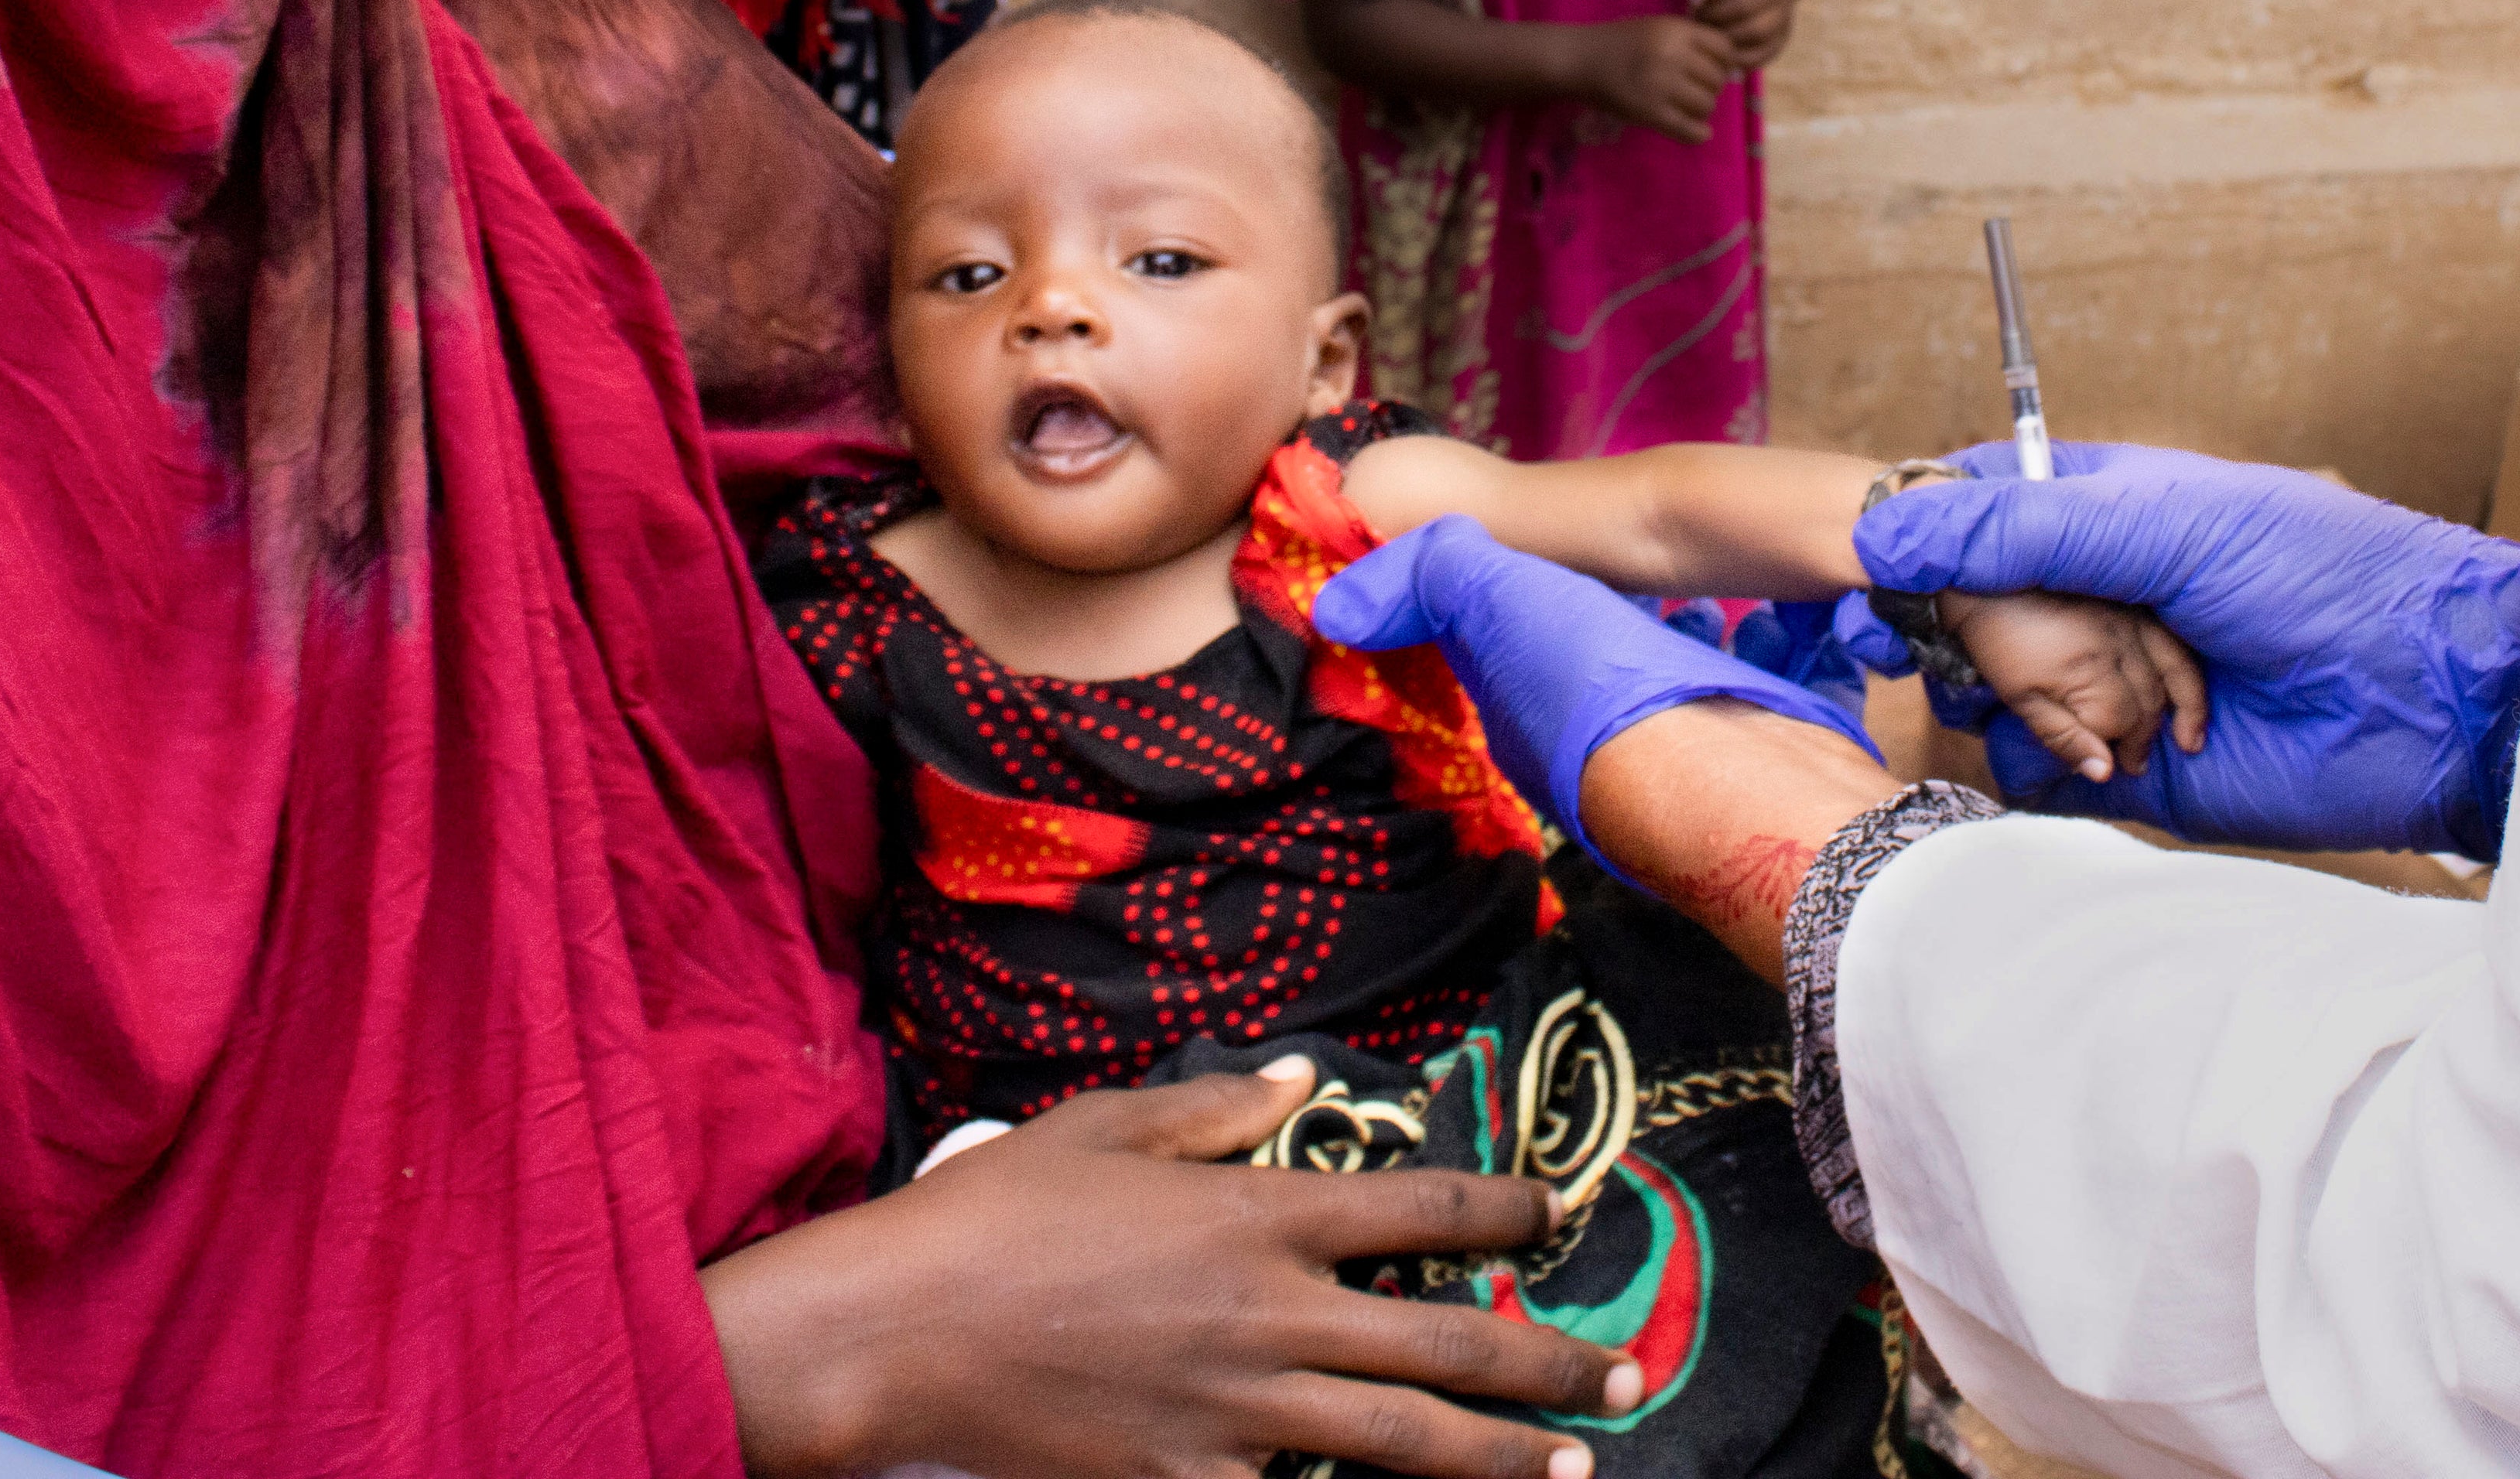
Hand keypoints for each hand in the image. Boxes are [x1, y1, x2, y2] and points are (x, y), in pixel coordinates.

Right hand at [704, 1059, 1640, 1478]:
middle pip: (1449, 1343)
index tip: (1556, 1209)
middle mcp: (1271, 1316)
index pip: (1421, 1205)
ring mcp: (1239, 1412)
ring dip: (1501, 1457)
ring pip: (1405, 1442)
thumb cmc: (992, 1219)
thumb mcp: (1103, 1127)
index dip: (1506, 1205)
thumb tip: (1303, 1079)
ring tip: (1571, 1468)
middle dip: (1550, 1364)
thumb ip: (1216, 1108)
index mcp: (1257, 1215)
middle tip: (1623, 1376)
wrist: (896, 1337)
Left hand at [1316, 518, 1874, 865]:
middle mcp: (1607, 746)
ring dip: (1714, 635)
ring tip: (1726, 600)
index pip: (1518, 651)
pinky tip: (1795, 624)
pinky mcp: (1775, 750)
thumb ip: (1432, 579)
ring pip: (1701, 681)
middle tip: (1653, 574)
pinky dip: (1790, 652)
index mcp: (1530, 714)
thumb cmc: (1600, 683)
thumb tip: (1343, 602)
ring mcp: (1697, 756)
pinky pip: (1785, 690)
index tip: (1554, 560)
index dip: (1530, 601)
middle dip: (1631, 619)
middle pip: (1614, 665)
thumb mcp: (1494, 600)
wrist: (1726, 777)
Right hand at [1568, 14, 1733, 142]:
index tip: (1711, 68)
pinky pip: (1689, 129)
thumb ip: (1691, 41)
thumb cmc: (1621, 42)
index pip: (1725, 49)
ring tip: (1687, 107)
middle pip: (1717, 79)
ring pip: (1707, 104)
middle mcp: (1671, 56)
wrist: (1579, 60)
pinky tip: (1699, 132)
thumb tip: (1730, 67)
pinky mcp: (1650, 113)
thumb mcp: (1658, 27)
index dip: (1724, 61)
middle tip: (1695, 90)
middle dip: (1711, 87)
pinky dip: (1698, 133)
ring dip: (1702, 109)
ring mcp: (1660, 86)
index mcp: (1676, 30)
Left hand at [1675, 0, 1798, 69]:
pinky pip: (1763, 54)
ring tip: (1706, 34)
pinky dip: (1739, 58)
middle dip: (1713, 15)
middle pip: (1745, 7)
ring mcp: (1783, 15)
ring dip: (1725, 36)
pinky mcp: (1782, 38)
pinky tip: (1719, 55)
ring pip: (1756, 32)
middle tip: (1696, 18)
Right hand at [1857, 446, 2519, 858]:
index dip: (1918, 537)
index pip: (1977, 513)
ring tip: (2055, 695)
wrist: (2435, 698)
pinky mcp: (2134, 774)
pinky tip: (2097, 751)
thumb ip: (2025, 529)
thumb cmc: (2325, 575)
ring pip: (1992, 694)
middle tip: (1912, 642)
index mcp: (2104, 514)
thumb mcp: (2166, 522)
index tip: (1874, 561)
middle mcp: (2098, 600)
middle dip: (1936, 626)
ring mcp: (2111, 687)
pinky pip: (2040, 770)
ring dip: (2004, 696)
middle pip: (1967, 611)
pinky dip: (2046, 762)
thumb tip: (1888, 529)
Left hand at [1937, 588, 2207, 787]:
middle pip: (2148, 704)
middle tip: (2137, 763)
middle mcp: (2118, 647)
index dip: (2119, 750)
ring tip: (2190, 740)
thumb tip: (2105, 773)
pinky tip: (2190, 688)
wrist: (1987, 580)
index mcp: (2088, 673)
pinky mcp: (2133, 604)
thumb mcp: (2021, 700)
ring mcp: (2129, 622)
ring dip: (2187, 709)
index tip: (2114, 766)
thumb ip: (2064, 738)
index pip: (2121, 725)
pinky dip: (2187, 668)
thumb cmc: (1999, 642)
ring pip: (2173, 672)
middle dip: (2146, 739)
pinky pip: (2174, 639)